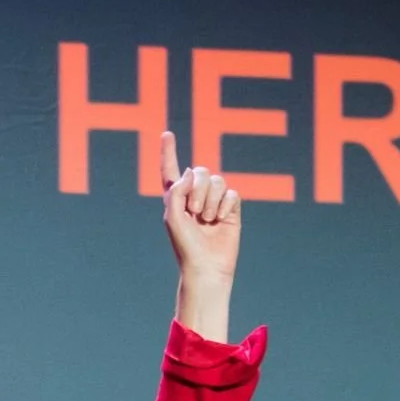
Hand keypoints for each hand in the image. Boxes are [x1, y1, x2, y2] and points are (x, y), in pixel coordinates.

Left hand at [160, 131, 240, 284]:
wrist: (206, 266)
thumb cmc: (185, 246)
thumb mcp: (173, 218)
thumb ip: (176, 191)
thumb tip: (192, 172)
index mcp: (175, 199)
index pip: (171, 171)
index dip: (169, 153)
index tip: (167, 134)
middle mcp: (194, 197)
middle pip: (202, 171)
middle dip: (199, 190)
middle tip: (195, 212)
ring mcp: (213, 202)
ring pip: (218, 181)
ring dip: (211, 200)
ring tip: (207, 220)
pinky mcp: (230, 208)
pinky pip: (232, 192)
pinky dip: (225, 206)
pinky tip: (220, 220)